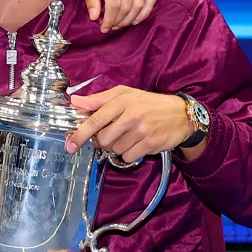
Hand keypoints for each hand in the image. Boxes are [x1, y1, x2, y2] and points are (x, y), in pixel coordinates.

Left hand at [65, 86, 190, 162]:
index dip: (80, 134)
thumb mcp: (125, 94)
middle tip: (112, 134)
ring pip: (115, 149)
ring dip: (118, 146)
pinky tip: (137, 143)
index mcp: (122, 101)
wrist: (181, 114)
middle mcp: (131, 115)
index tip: (71, 144)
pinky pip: (128, 157)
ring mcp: (141, 131)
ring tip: (129, 136)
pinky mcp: (150, 144)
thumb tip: (75, 102)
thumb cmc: (149, 103)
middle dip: (103, 141)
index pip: (95, 119)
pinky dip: (129, 154)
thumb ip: (99, 99)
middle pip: (103, 139)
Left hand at [75, 0, 155, 32]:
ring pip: (139, 4)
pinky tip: (136, 18)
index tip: (104, 28)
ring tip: (121, 24)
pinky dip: (145, 11)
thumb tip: (94, 18)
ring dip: (130, 18)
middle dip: (118, 21)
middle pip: (127, 6)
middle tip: (111, 27)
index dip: (109, 20)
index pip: (114, 4)